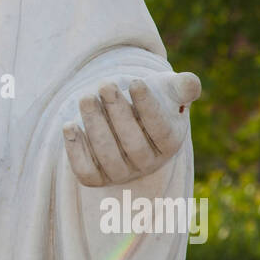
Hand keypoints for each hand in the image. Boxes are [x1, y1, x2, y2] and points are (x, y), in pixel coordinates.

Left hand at [62, 71, 200, 187]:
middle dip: (117, 112)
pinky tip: (69, 125)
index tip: (136, 81)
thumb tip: (190, 82)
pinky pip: (86, 172)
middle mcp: (147, 163)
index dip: (148, 107)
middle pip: (133, 144)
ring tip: (86, 98)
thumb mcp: (169, 90)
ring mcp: (121, 173)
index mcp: (169, 143)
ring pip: (107, 156)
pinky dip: (76, 151)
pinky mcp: (97, 178)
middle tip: (105, 85)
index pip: (161, 130)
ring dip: (94, 126)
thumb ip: (183, 86)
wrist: (125, 116)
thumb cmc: (152, 99)